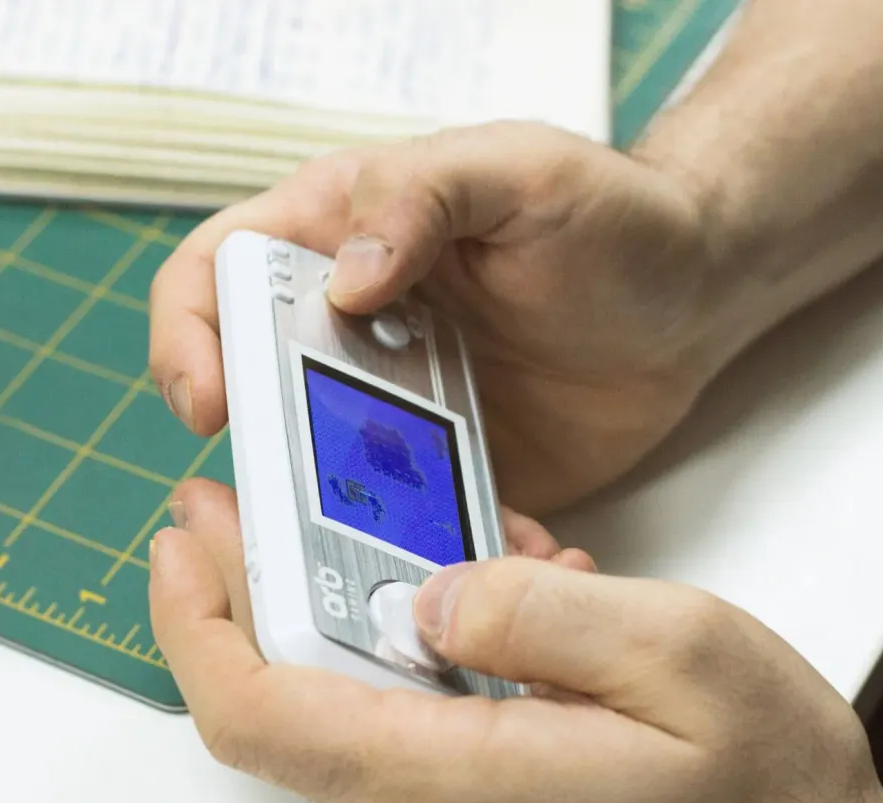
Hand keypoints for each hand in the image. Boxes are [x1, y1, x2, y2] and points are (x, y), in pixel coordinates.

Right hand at [150, 121, 734, 514]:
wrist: (694, 303)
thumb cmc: (611, 218)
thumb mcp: (518, 172)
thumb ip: (424, 197)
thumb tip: (344, 278)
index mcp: (341, 238)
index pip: (218, 276)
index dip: (188, 336)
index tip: (213, 401)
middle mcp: (351, 329)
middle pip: (256, 392)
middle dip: (257, 452)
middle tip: (283, 499)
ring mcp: (394, 406)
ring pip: (323, 471)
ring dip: (336, 515)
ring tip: (379, 544)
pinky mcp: (445, 466)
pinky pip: (407, 517)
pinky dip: (426, 543)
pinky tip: (474, 551)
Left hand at [151, 483, 882, 802]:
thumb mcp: (684, 653)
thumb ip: (537, 607)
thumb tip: (434, 594)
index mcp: (456, 789)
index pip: (256, 707)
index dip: (196, 618)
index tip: (185, 545)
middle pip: (298, 707)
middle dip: (299, 597)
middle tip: (323, 519)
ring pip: (357, 733)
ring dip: (388, 645)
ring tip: (477, 579)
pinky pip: (400, 775)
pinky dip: (421, 700)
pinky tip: (494, 659)